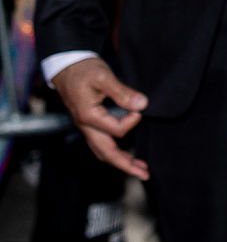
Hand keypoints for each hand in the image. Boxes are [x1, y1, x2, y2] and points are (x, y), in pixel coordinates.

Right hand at [49, 56, 148, 179]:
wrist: (66, 66)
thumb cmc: (83, 70)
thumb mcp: (103, 76)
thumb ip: (122, 92)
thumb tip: (141, 105)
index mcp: (88, 116)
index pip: (116, 130)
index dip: (132, 122)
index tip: (139, 108)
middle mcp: (86, 126)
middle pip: (106, 153)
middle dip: (126, 165)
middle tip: (145, 174)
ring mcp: (87, 128)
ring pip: (103, 152)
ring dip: (121, 162)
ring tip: (140, 169)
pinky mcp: (90, 125)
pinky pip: (101, 145)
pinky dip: (115, 153)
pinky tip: (126, 156)